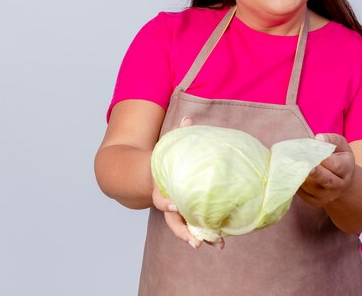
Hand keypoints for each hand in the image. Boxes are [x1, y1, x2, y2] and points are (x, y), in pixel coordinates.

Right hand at [151, 116, 224, 249]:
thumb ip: (176, 134)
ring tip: (216, 245)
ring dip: (199, 238)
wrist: (140, 177)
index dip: (165, 202)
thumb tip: (188, 118)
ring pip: (184, 229)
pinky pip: (193, 227)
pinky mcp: (183, 215)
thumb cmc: (159, 161)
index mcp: (160, 188)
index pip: (160, 198)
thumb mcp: (165, 147)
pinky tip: (221, 241)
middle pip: (173, 222)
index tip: (173, 205)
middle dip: (184, 232)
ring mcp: (174, 212)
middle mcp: (166, 204)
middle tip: (196, 241)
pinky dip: (206, 234)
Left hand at [297, 133, 354, 206]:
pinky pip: (303, 193)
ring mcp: (327, 196)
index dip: (323, 159)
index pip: (335, 165)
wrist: (342, 182)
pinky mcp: (315, 202)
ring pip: (311, 187)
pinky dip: (296, 183)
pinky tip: (291, 173)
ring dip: (300, 175)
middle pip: (326, 180)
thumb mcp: (341, 145)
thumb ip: (331, 139)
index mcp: (346, 169)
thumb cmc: (339, 158)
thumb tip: (318, 138)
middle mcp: (338, 185)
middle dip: (315, 172)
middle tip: (304, 165)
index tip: (311, 152)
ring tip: (292, 164)